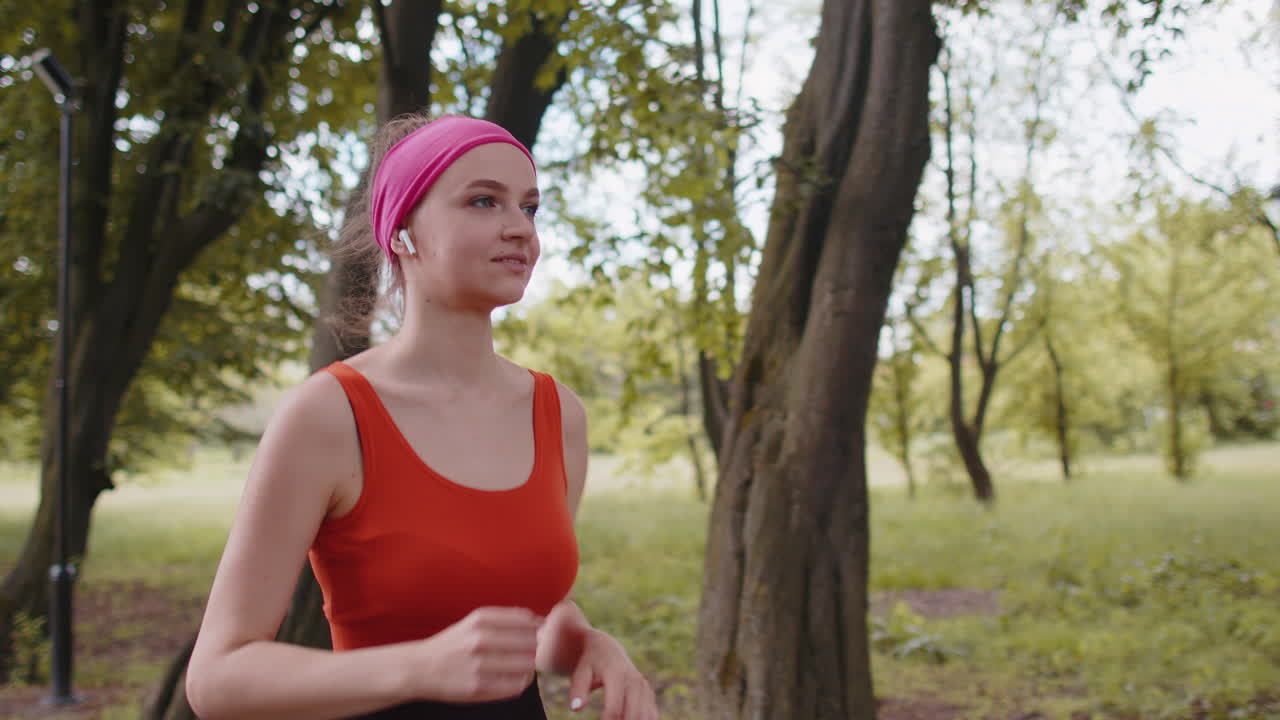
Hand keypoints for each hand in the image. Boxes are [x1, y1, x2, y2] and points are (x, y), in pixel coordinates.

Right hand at [417, 606, 542, 702]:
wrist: (420, 668)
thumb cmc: (454, 644)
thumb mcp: (474, 622)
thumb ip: (505, 618)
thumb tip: (539, 621)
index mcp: (480, 620)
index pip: (525, 620)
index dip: (537, 628)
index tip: (538, 633)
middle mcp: (479, 640)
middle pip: (529, 642)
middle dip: (535, 647)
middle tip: (531, 651)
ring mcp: (478, 665)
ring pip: (526, 664)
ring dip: (530, 665)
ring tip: (525, 665)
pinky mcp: (477, 688)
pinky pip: (516, 685)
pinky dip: (522, 681)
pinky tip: (516, 678)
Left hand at [567, 629, 657, 719]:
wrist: (607, 650)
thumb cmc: (590, 664)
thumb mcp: (580, 673)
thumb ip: (578, 690)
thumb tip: (576, 709)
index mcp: (616, 674)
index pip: (615, 707)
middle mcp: (634, 680)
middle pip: (633, 714)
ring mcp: (644, 687)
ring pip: (646, 716)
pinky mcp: (648, 694)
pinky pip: (651, 714)